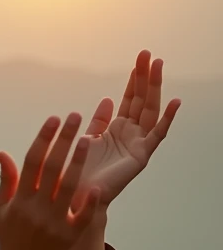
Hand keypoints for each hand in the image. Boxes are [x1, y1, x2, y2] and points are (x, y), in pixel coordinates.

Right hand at [0, 113, 100, 249]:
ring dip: (78, 161)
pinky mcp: (70, 236)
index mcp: (21, 200)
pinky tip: (98, 183)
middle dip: (63, 140)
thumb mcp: (3, 208)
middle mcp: (37, 209)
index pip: (32, 162)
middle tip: (74, 117)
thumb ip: (7, 180)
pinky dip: (90, 201)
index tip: (53, 119)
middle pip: (52, 168)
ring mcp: (55, 223)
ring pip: (69, 187)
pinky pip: (82, 216)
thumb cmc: (12, 235)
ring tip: (88, 137)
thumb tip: (3, 152)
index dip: (43, 138)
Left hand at [70, 50, 181, 211]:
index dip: (134, 80)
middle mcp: (131, 135)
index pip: (130, 99)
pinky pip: (157, 135)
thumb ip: (98, 121)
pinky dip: (167, 119)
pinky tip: (175, 102)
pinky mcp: (141, 157)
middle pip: (141, 100)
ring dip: (154, 88)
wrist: (74, 195)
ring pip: (149, 110)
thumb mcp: (88, 138)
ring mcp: (138, 145)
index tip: (139, 60)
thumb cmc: (78, 171)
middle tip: (148, 54)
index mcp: (117, 129)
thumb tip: (107, 100)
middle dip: (145, 77)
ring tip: (158, 65)